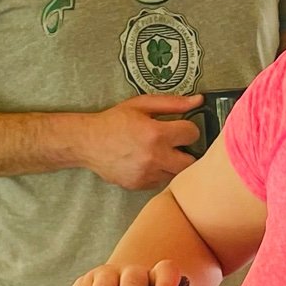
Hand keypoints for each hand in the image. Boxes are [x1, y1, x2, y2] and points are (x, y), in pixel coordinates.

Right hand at [80, 94, 201, 190]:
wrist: (88, 143)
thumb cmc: (114, 121)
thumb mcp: (141, 105)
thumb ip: (172, 103)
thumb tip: (198, 100)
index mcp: (155, 134)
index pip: (192, 134)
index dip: (188, 129)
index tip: (181, 128)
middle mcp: (154, 157)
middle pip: (191, 161)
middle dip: (186, 152)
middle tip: (176, 145)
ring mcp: (147, 174)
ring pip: (176, 174)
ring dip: (173, 164)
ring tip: (161, 154)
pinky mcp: (140, 185)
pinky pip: (161, 182)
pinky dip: (159, 173)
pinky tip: (148, 162)